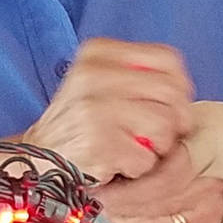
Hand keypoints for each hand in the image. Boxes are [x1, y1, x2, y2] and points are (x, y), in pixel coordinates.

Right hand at [27, 39, 194, 184]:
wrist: (38, 159)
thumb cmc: (80, 124)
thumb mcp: (100, 83)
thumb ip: (140, 76)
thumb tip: (185, 90)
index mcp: (97, 53)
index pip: (168, 59)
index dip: (179, 87)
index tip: (169, 105)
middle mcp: (93, 75)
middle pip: (172, 93)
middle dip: (175, 121)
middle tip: (157, 136)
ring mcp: (95, 109)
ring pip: (164, 127)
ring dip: (157, 148)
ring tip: (133, 148)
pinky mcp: (99, 144)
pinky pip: (147, 158)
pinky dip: (139, 168)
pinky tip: (118, 163)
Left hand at [91, 140, 222, 222]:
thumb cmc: (204, 134)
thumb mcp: (181, 125)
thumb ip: (152, 141)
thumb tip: (107, 160)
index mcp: (204, 149)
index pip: (161, 176)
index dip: (127, 188)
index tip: (100, 187)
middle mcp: (213, 180)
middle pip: (159, 203)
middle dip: (121, 207)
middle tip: (97, 204)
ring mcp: (215, 207)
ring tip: (109, 218)